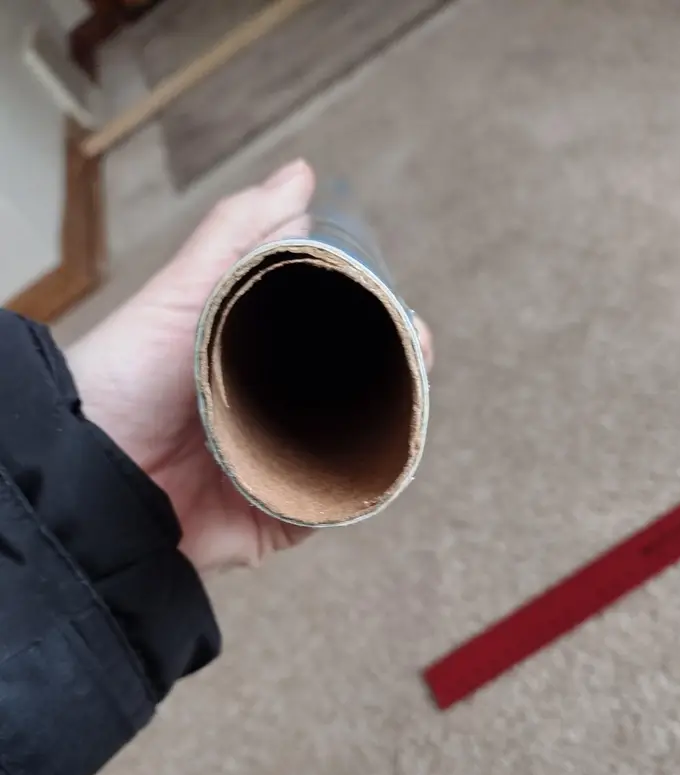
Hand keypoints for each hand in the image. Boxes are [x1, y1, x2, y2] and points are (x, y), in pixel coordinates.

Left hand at [67, 160, 432, 572]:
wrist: (89, 470)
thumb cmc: (124, 376)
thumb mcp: (182, 294)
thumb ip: (237, 234)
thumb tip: (300, 176)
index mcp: (251, 368)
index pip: (329, 345)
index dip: (372, 327)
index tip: (401, 310)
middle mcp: (267, 420)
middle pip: (351, 400)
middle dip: (396, 377)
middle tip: (417, 349)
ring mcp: (275, 471)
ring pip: (352, 452)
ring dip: (391, 429)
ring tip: (413, 397)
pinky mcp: (276, 521)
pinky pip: (332, 506)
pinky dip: (360, 487)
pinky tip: (384, 456)